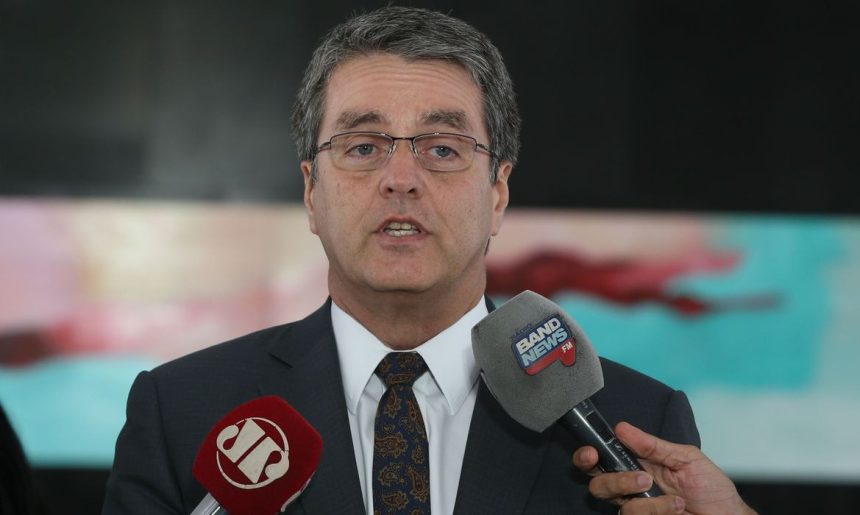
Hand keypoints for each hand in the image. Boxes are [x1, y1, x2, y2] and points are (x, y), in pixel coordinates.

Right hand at [572, 421, 756, 514]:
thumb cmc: (711, 487)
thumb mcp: (686, 458)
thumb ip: (653, 445)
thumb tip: (622, 428)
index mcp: (636, 464)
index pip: (601, 459)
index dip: (587, 456)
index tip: (591, 452)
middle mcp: (631, 488)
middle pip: (598, 484)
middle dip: (614, 480)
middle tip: (642, 478)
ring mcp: (638, 508)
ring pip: (619, 504)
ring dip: (648, 500)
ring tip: (674, 499)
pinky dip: (658, 511)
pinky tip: (677, 508)